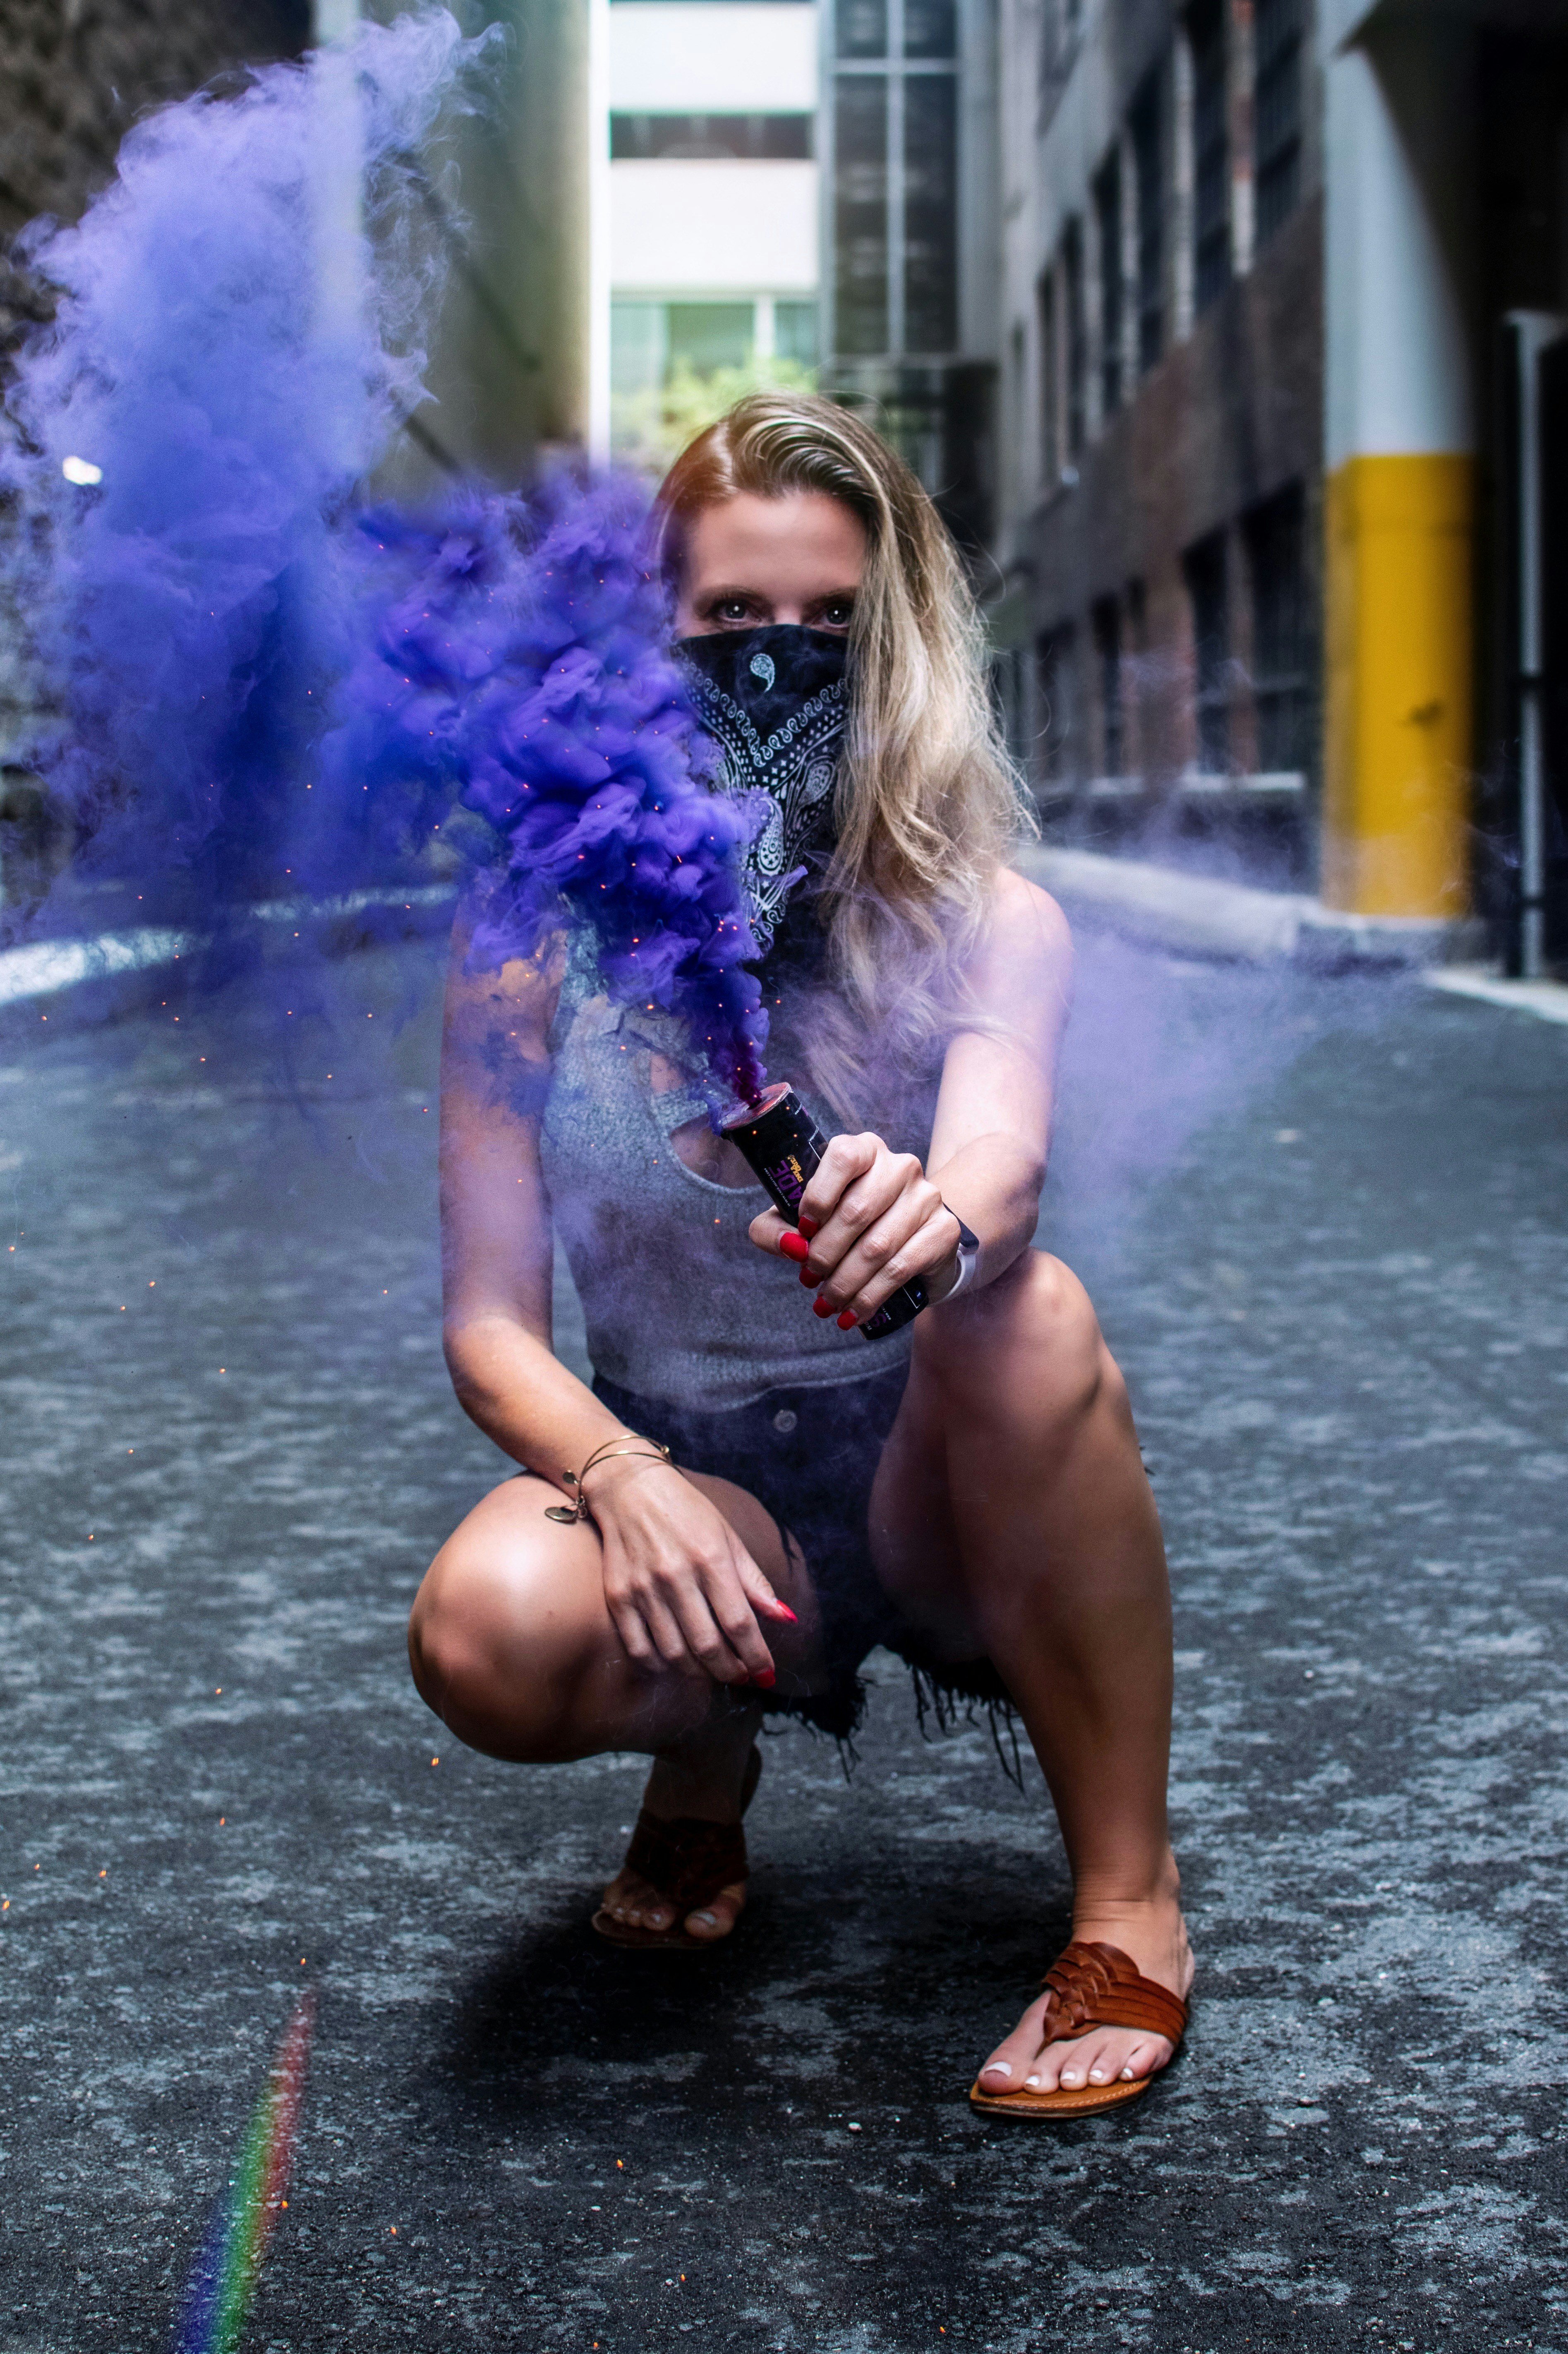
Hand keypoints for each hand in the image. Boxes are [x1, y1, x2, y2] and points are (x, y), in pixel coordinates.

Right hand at [583, 1451, 794, 1685]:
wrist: (629, 1487)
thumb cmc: (686, 1511)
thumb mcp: (728, 1537)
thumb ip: (755, 1582)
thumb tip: (786, 1619)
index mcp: (710, 1559)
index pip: (740, 1624)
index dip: (756, 1656)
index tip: (766, 1674)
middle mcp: (676, 1576)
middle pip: (708, 1646)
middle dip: (731, 1671)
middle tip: (742, 1676)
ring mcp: (643, 1588)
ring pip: (674, 1654)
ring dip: (699, 1674)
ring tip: (712, 1672)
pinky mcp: (618, 1596)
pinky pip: (639, 1648)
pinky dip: (660, 1667)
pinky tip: (675, 1664)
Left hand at [748, 1131, 964, 1327]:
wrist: (911, 1240)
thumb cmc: (847, 1225)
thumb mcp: (805, 1220)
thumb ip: (776, 1227)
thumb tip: (790, 1246)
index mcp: (863, 1150)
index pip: (843, 1157)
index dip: (819, 1196)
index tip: (803, 1231)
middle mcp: (899, 1166)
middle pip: (857, 1211)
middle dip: (825, 1253)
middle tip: (809, 1279)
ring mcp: (926, 1196)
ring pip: (878, 1246)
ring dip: (845, 1282)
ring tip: (826, 1303)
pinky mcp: (944, 1229)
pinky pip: (901, 1267)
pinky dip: (871, 1296)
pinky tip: (854, 1313)